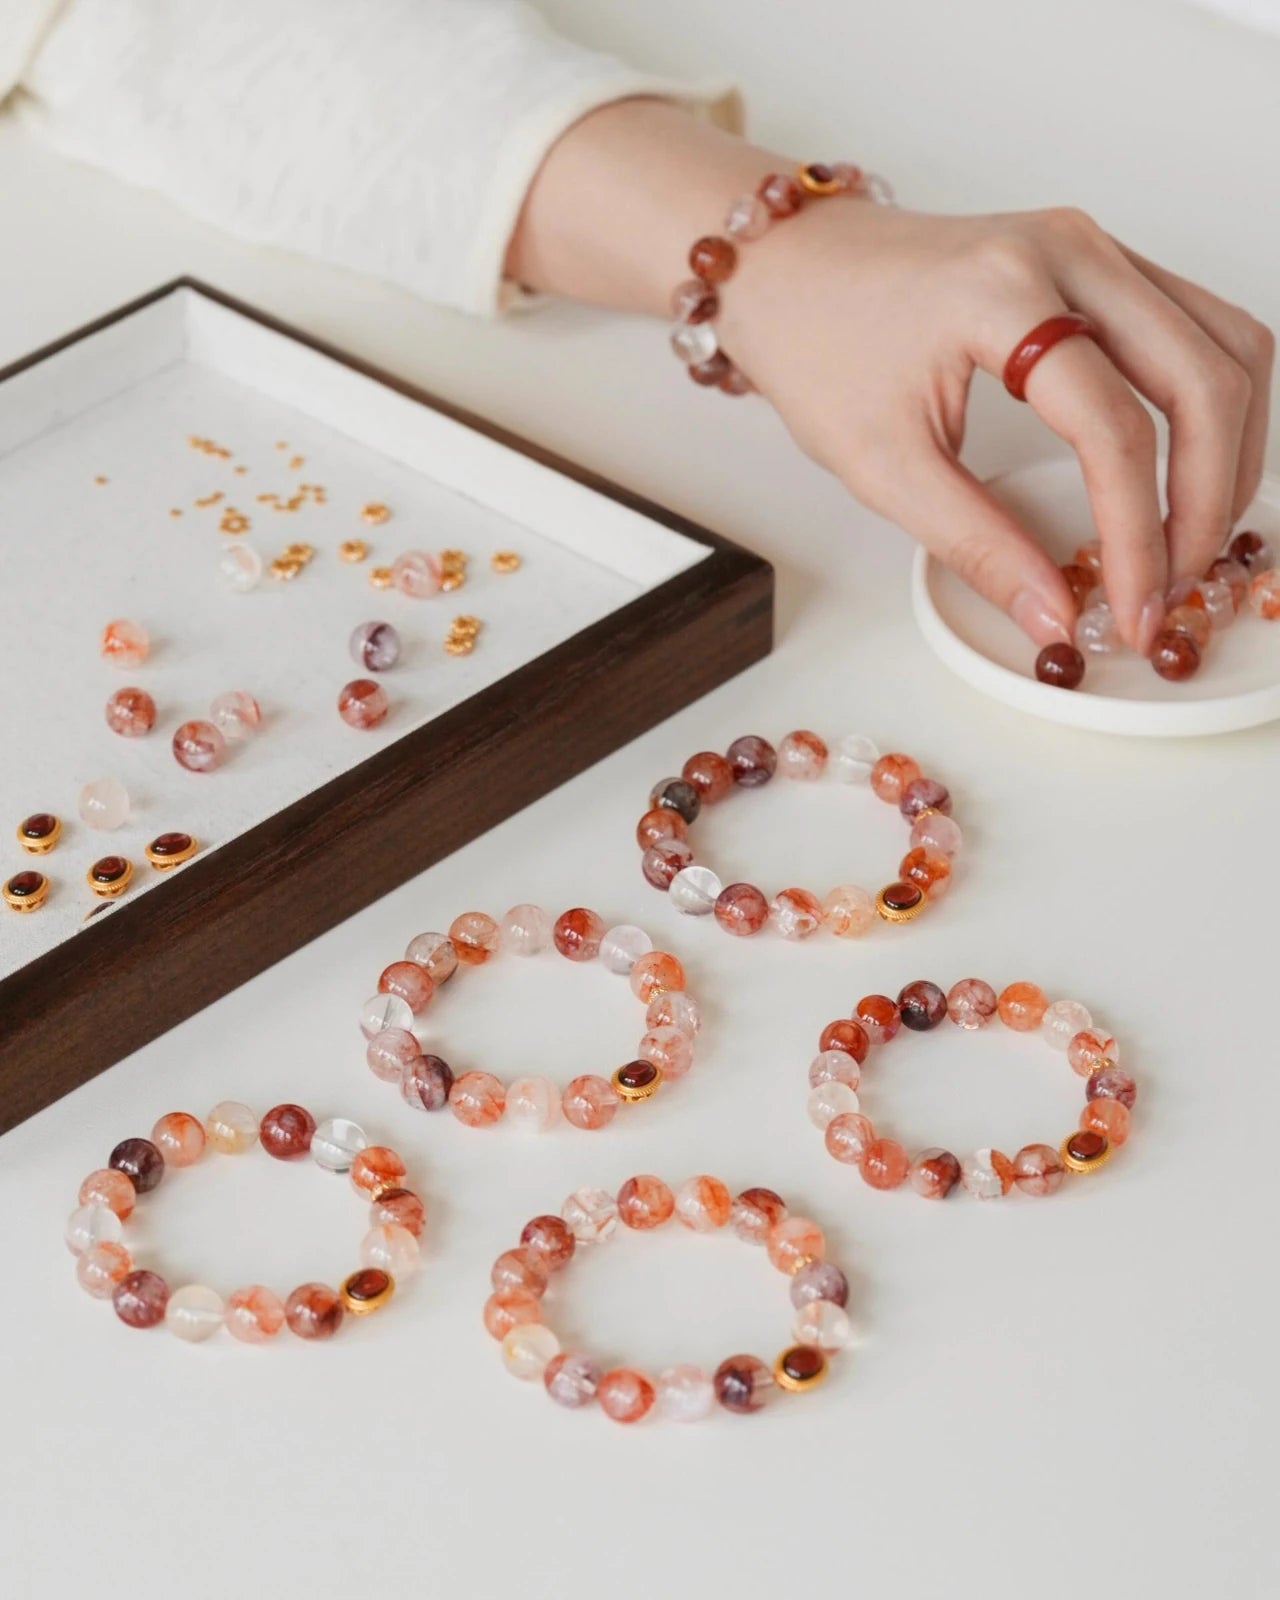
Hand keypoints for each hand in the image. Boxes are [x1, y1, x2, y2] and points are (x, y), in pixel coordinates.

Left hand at [509, 101, 1272, 649]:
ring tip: (1190, 541)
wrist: (788, 268)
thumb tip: (1055, 615)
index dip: (1138, 534)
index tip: (1134, 613)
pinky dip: (1214, 404)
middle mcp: (1069, 252)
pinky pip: (1201, 326)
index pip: (1114, 426)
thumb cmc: (816, 344)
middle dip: (1206, 498)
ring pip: (1228, 344)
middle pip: (1204, 377)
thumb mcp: (880, 463)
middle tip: (1174, 588)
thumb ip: (976, 542)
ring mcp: (1094, 246)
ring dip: (1230, 450)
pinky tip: (1190, 473)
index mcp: (1003, 293)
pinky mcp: (1100, 261)